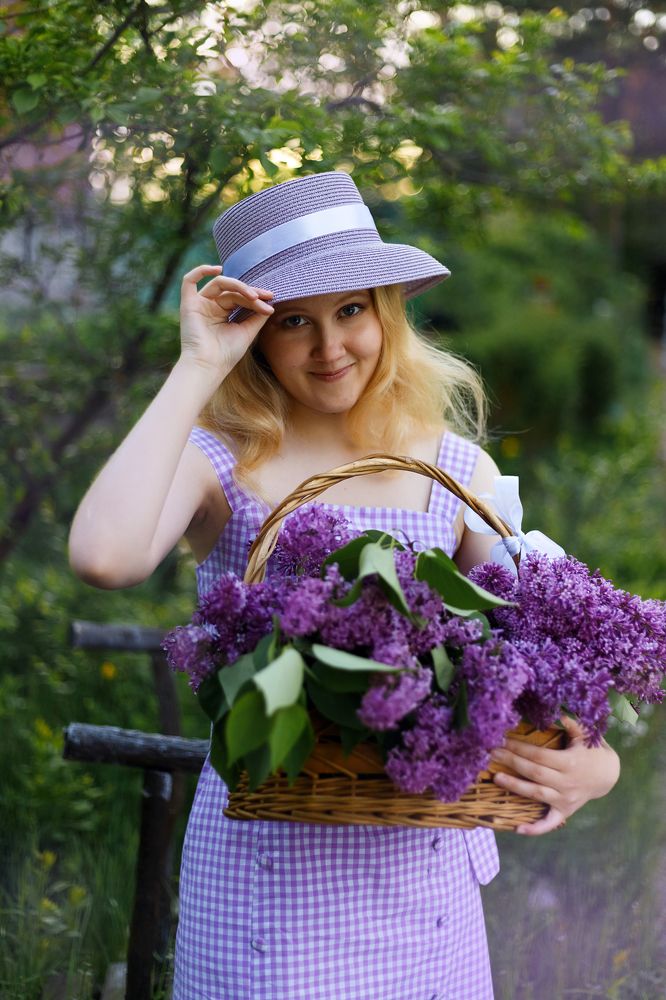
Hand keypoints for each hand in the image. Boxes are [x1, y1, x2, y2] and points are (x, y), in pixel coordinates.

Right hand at [179, 265, 274, 378]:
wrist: (209, 367)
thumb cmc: (226, 354)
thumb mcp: (248, 332)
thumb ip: (257, 316)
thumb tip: (269, 302)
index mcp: (223, 314)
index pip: (241, 298)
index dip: (257, 297)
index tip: (272, 300)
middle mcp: (211, 307)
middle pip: (232, 291)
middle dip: (251, 292)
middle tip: (267, 297)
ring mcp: (200, 304)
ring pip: (220, 284)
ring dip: (238, 286)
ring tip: (253, 295)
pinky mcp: (188, 304)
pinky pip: (189, 281)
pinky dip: (201, 271)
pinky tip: (217, 269)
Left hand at [490, 714, 620, 835]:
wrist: (608, 775)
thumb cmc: (592, 751)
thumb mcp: (586, 735)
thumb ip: (572, 724)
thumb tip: (558, 712)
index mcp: (570, 763)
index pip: (539, 755)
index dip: (519, 748)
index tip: (502, 740)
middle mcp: (567, 783)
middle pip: (534, 773)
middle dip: (511, 762)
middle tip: (491, 754)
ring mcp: (566, 799)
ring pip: (536, 794)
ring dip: (515, 787)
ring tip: (496, 778)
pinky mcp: (565, 811)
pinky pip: (549, 823)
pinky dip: (534, 828)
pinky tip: (517, 829)